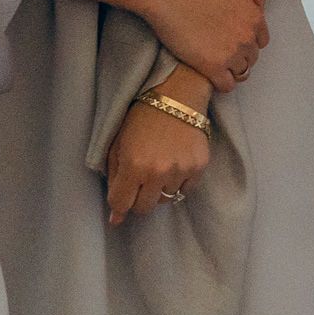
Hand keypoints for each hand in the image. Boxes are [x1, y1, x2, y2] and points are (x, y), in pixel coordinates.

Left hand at [105, 87, 213, 225]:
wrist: (177, 96)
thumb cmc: (140, 119)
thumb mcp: (117, 146)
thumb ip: (114, 180)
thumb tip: (115, 218)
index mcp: (133, 166)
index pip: (121, 204)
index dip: (118, 204)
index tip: (121, 200)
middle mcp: (158, 173)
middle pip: (145, 208)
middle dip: (138, 199)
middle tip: (140, 182)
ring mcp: (181, 170)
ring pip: (166, 199)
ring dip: (159, 189)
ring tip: (160, 166)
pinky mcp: (199, 167)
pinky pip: (185, 190)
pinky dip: (178, 183)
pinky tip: (175, 164)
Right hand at [145, 0, 268, 91]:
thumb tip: (263, 6)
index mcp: (254, 18)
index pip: (262, 40)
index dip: (249, 42)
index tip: (235, 42)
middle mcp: (247, 38)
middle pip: (252, 57)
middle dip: (241, 56)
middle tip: (224, 54)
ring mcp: (231, 54)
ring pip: (242, 72)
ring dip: (233, 70)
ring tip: (219, 67)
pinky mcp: (212, 67)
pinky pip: (227, 85)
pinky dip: (223, 84)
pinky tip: (212, 78)